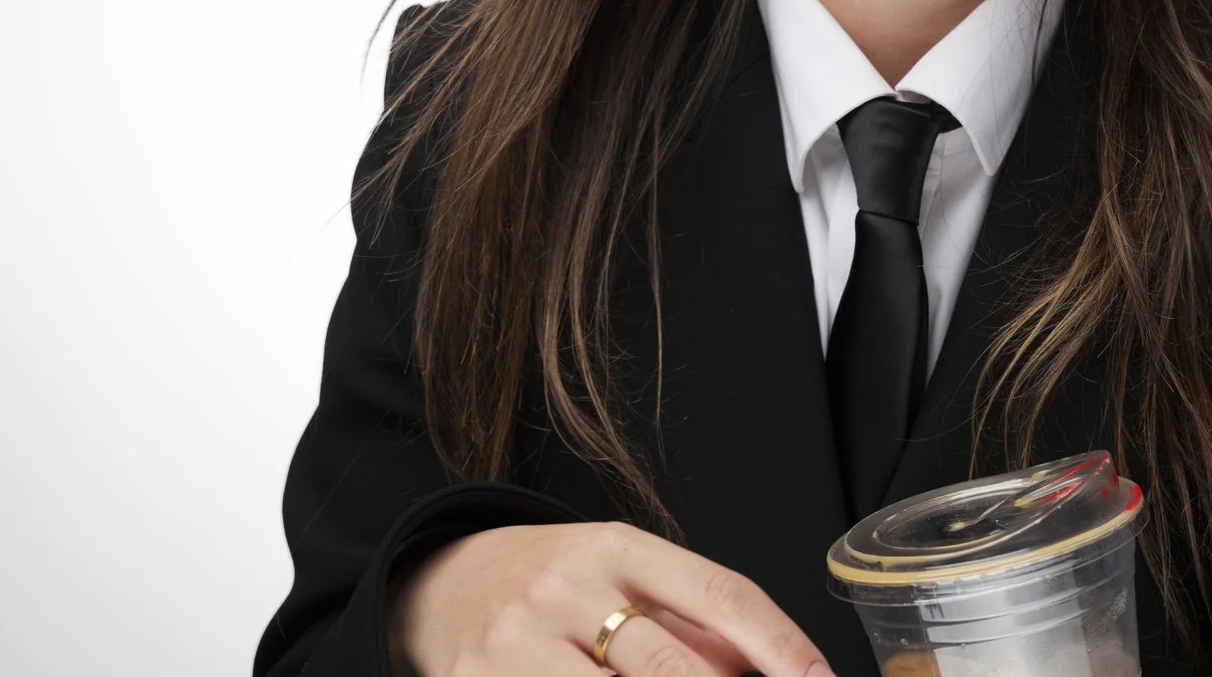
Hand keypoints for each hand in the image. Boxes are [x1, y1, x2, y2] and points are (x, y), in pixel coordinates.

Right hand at [390, 521, 836, 676]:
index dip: (778, 642)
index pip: (718, 592)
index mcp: (617, 547)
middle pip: (671, 665)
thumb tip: (761, 668)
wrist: (434, 586)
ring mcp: (519, 642)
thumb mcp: (618, 577)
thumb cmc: (551, 586)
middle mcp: (568, 588)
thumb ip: (688, 622)